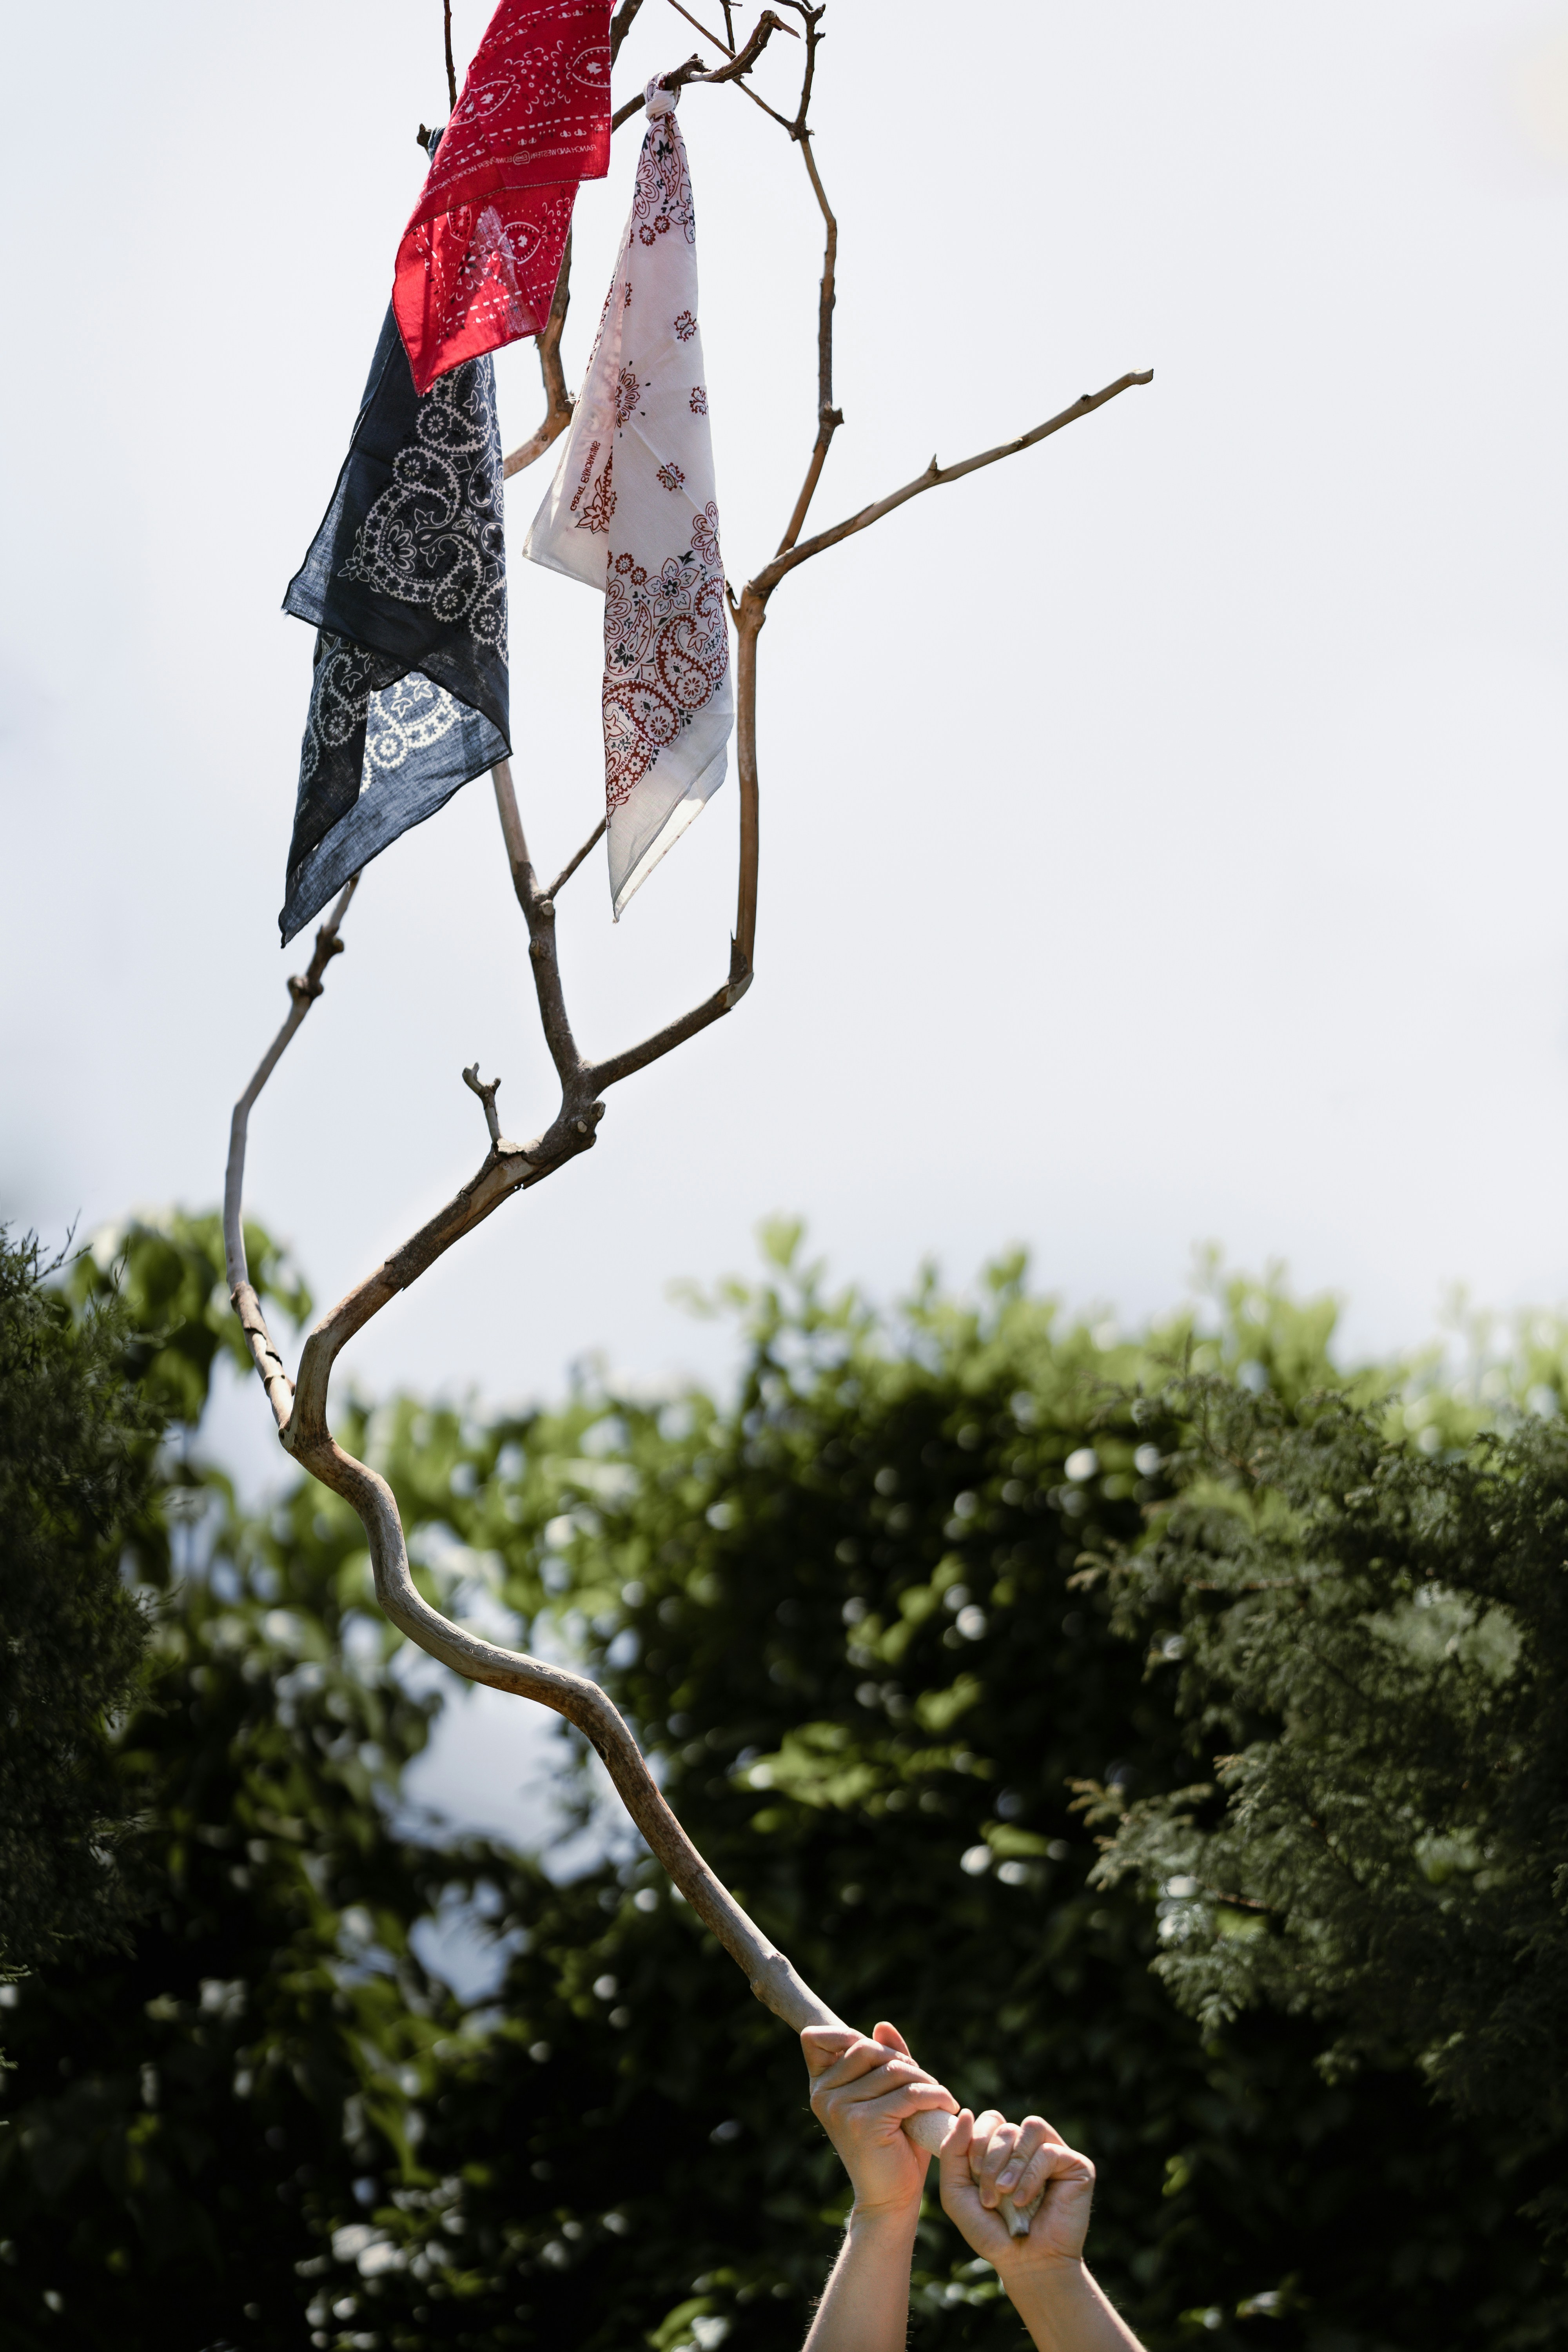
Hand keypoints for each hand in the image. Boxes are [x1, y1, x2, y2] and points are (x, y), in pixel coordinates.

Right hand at [801, 2020, 957, 2218]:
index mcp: (821, 2086)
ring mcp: (840, 2108)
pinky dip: (934, 2095)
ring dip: (924, 2079)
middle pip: (866, 2048)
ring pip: (892, 2070)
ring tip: (939, 2096)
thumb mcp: (886, 2096)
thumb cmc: (891, 2145)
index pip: (817, 2038)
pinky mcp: (864, 2122)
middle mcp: (823, 2094)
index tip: (878, 2054)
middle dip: (901, 2060)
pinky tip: (947, 2105)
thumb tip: (882, 2026)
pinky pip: (908, 2093)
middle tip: (925, 2081)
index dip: (844, 2035)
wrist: (891, 2199)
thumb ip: (884, 2061)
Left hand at [939, 2106, 1096, 2274]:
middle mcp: (1029, 2147)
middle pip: (1005, 2126)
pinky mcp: (1076, 2165)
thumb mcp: (957, 2192)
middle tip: (991, 2196)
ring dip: (1012, 2164)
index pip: (990, 2119)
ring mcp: (1054, 2153)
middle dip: (991, 2160)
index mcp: (1004, 2149)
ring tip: (1007, 2194)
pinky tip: (1024, 2201)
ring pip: (1029, 2128)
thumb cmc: (991, 2232)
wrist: (1025, 2264)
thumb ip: (953, 2151)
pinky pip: (1049, 2151)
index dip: (977, 2141)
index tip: (974, 2174)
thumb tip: (965, 2112)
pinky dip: (1031, 2176)